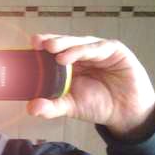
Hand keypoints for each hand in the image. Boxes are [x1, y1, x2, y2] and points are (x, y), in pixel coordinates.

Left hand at [27, 34, 154, 140]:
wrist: (125, 112)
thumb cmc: (97, 104)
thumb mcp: (71, 107)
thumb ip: (52, 106)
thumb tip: (31, 108)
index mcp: (69, 64)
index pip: (53, 52)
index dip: (42, 48)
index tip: (30, 47)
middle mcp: (82, 54)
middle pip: (65, 43)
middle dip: (51, 42)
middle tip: (39, 44)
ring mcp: (98, 50)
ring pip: (79, 43)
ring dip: (66, 45)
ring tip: (52, 49)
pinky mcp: (114, 50)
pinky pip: (98, 48)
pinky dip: (84, 50)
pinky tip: (73, 56)